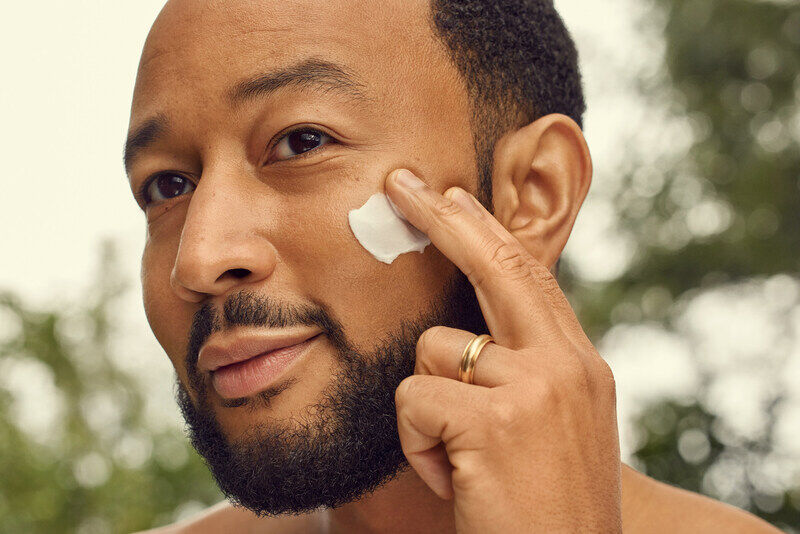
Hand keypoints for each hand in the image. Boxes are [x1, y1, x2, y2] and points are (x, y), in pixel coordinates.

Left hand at [385, 169, 621, 532]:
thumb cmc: (544, 510)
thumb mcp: (551, 430)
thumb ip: (521, 374)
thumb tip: (463, 333)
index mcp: (579, 366)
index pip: (527, 276)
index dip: (485, 231)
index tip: (452, 197)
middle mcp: (566, 365)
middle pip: (494, 265)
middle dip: (443, 219)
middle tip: (399, 183)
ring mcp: (533, 388)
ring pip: (431, 349)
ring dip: (428, 409)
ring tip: (462, 462)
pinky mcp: (494, 421)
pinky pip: (413, 398)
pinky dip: (418, 443)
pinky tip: (455, 480)